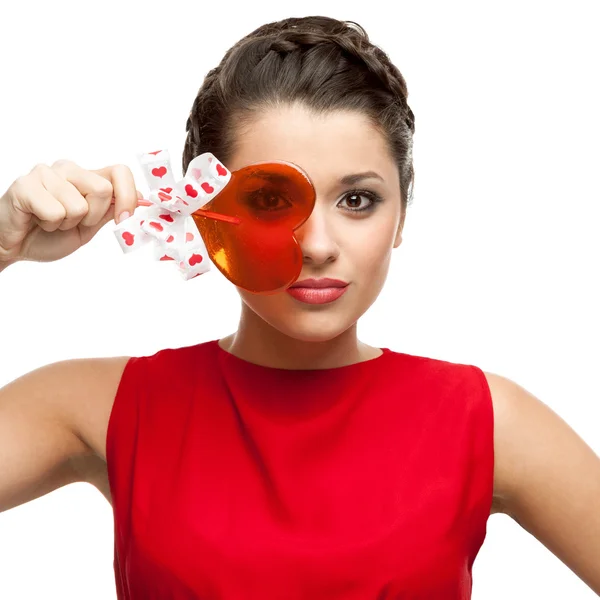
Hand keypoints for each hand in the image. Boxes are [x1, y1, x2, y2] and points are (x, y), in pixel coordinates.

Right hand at [0, 159, 141, 263]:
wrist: (15, 246)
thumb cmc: (50, 234)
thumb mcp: (90, 226)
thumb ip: (112, 211)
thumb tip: (142, 200)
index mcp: (87, 176)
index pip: (120, 171)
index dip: (128, 197)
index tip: (123, 220)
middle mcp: (68, 169)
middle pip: (104, 190)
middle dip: (92, 217)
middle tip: (72, 222)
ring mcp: (45, 174)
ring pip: (78, 205)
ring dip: (67, 224)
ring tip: (51, 221)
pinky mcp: (25, 185)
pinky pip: (55, 211)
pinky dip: (49, 224)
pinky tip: (37, 219)